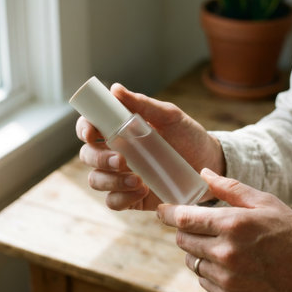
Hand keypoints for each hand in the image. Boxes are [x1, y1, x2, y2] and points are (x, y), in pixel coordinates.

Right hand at [76, 84, 224, 210]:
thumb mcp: (170, 116)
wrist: (209, 164)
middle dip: (98, 159)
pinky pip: (113, 202)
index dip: (83, 128)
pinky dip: (121, 198)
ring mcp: (122, 176)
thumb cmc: (188, 136)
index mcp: (119, 130)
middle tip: (122, 160)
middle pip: (88, 156)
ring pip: (96, 180)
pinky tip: (141, 191)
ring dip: (110, 181)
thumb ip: (143, 104)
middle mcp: (115, 153)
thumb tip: (115, 89)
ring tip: (137, 180)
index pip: (90, 127)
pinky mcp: (131, 197)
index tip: (90, 132)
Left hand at [157, 169, 291, 291]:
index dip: (168, 213)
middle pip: (183, 239)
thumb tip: (203, 173)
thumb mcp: (265, 202)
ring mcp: (227, 278)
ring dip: (196, 250)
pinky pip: (202, 279)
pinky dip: (207, 269)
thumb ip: (230, 188)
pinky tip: (226, 263)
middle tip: (199, 225)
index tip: (161, 210)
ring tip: (217, 244)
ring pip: (191, 260)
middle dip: (184, 230)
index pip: (185, 219)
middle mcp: (226, 253)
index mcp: (233, 225)